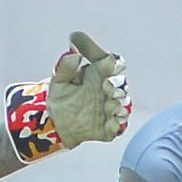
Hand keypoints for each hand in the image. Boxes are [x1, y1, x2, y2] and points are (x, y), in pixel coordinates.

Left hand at [3, 32, 131, 162]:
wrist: (58, 126)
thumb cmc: (61, 98)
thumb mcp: (58, 82)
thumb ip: (65, 67)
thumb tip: (74, 55)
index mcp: (99, 74)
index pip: (114, 63)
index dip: (114, 62)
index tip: (107, 61)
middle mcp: (109, 89)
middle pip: (121, 83)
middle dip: (115, 85)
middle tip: (105, 86)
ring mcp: (111, 107)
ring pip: (122, 103)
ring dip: (116, 104)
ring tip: (106, 106)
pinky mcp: (111, 126)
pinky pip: (119, 124)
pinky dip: (116, 122)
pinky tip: (109, 121)